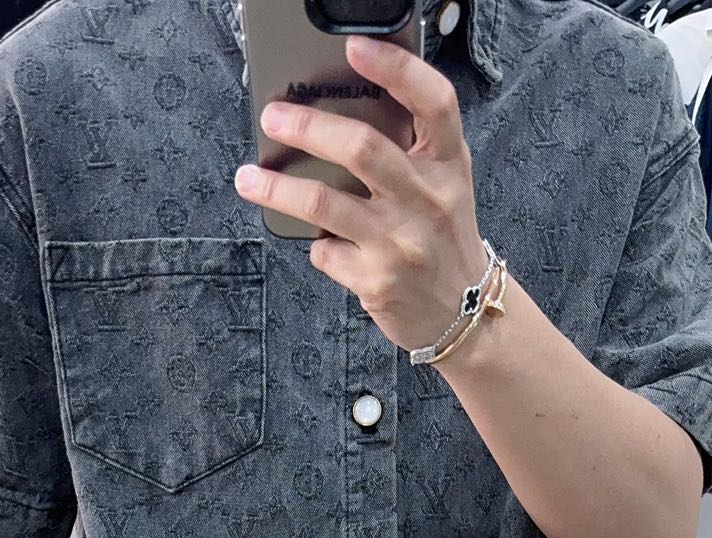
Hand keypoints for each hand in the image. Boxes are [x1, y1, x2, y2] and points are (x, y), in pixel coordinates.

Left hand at [234, 33, 487, 354]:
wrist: (463, 314)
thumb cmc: (441, 237)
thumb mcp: (444, 184)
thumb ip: (408, 150)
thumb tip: (335, 118)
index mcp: (448, 163)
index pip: (433, 102)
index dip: (396, 69)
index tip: (355, 48)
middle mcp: (428, 199)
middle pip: (361, 149)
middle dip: (308, 128)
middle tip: (273, 118)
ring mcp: (401, 243)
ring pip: (325, 203)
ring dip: (278, 189)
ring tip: (248, 178)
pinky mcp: (377, 281)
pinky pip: (325, 252)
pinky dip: (317, 246)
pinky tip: (324, 245)